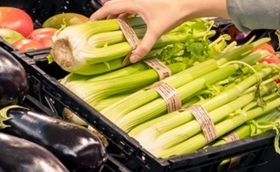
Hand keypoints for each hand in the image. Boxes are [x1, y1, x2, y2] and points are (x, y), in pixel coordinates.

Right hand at [90, 0, 229, 62]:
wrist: (189, 3)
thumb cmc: (173, 12)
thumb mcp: (157, 31)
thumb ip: (144, 46)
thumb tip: (133, 58)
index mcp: (134, 2)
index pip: (110, 7)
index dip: (99, 14)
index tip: (90, 22)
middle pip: (115, 5)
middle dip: (105, 15)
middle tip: (97, 26)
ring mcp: (143, 0)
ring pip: (123, 6)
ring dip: (115, 15)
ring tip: (109, 27)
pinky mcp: (148, 3)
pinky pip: (131, 8)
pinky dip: (126, 15)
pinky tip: (126, 24)